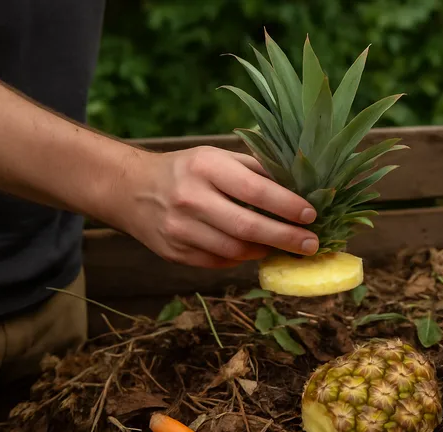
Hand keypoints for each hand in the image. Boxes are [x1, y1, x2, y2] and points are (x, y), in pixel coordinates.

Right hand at [118, 145, 318, 267]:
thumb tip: (301, 187)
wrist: (130, 189)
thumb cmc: (187, 170)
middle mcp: (190, 198)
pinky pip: (219, 262)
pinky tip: (255, 250)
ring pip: (235, 250)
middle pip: (248, 227)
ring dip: (266, 250)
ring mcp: (180, 229)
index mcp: (206, 167)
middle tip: (312, 243)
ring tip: (285, 245)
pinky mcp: (175, 253)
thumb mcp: (216, 157)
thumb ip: (255, 170)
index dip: (287, 205)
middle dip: (286, 237)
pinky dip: (242, 258)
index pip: (255, 189)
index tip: (311, 214)